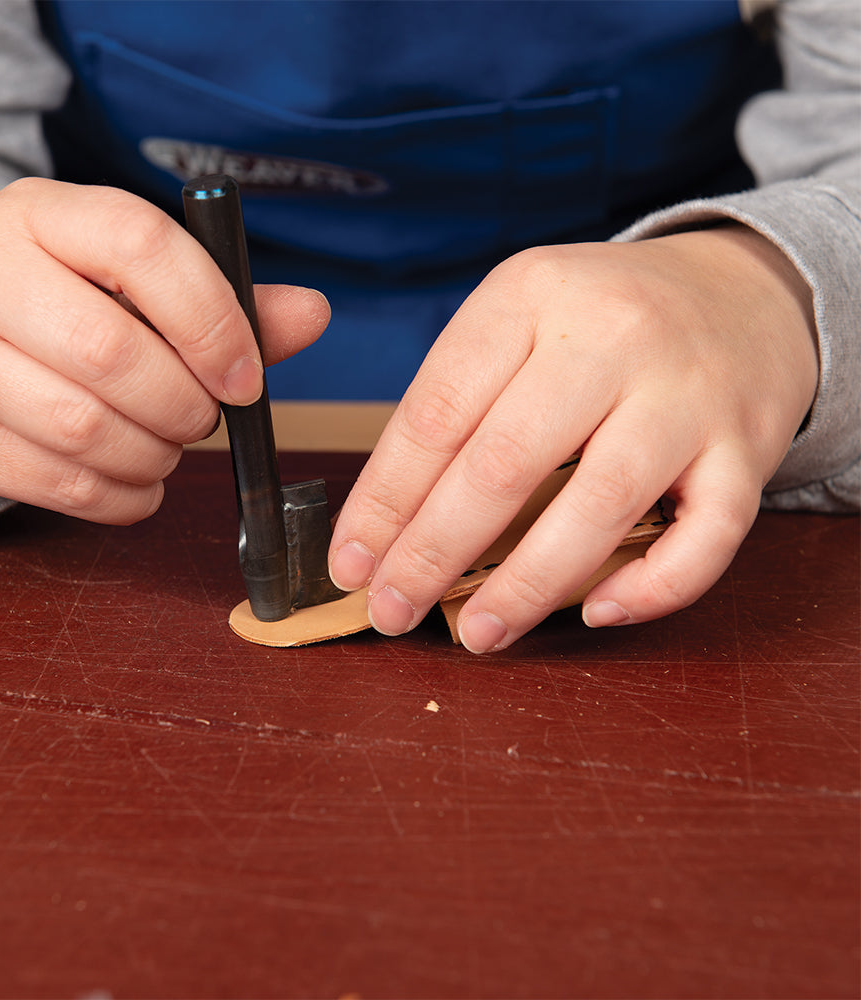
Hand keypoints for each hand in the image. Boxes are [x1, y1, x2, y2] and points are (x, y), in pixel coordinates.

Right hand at [0, 178, 328, 523]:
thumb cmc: (47, 303)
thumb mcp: (118, 276)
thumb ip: (219, 299)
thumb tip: (312, 314)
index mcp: (41, 216)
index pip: (140, 246)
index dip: (213, 320)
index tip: (246, 376)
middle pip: (111, 353)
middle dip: (184, 405)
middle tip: (200, 415)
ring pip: (83, 428)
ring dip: (155, 455)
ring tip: (165, 444)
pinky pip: (59, 485)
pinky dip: (121, 495)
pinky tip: (135, 478)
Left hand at [329, 226, 817, 651]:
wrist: (741, 295)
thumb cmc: (603, 325)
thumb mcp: (520, 321)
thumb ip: (462, 402)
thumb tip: (390, 522)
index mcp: (531, 295)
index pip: (437, 412)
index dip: (384, 499)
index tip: (351, 561)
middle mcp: (612, 335)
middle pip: (505, 462)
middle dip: (432, 552)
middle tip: (390, 608)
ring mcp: (687, 392)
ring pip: (599, 504)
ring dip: (525, 585)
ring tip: (476, 633)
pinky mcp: (748, 446)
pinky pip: (707, 536)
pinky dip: (651, 586)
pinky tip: (596, 612)